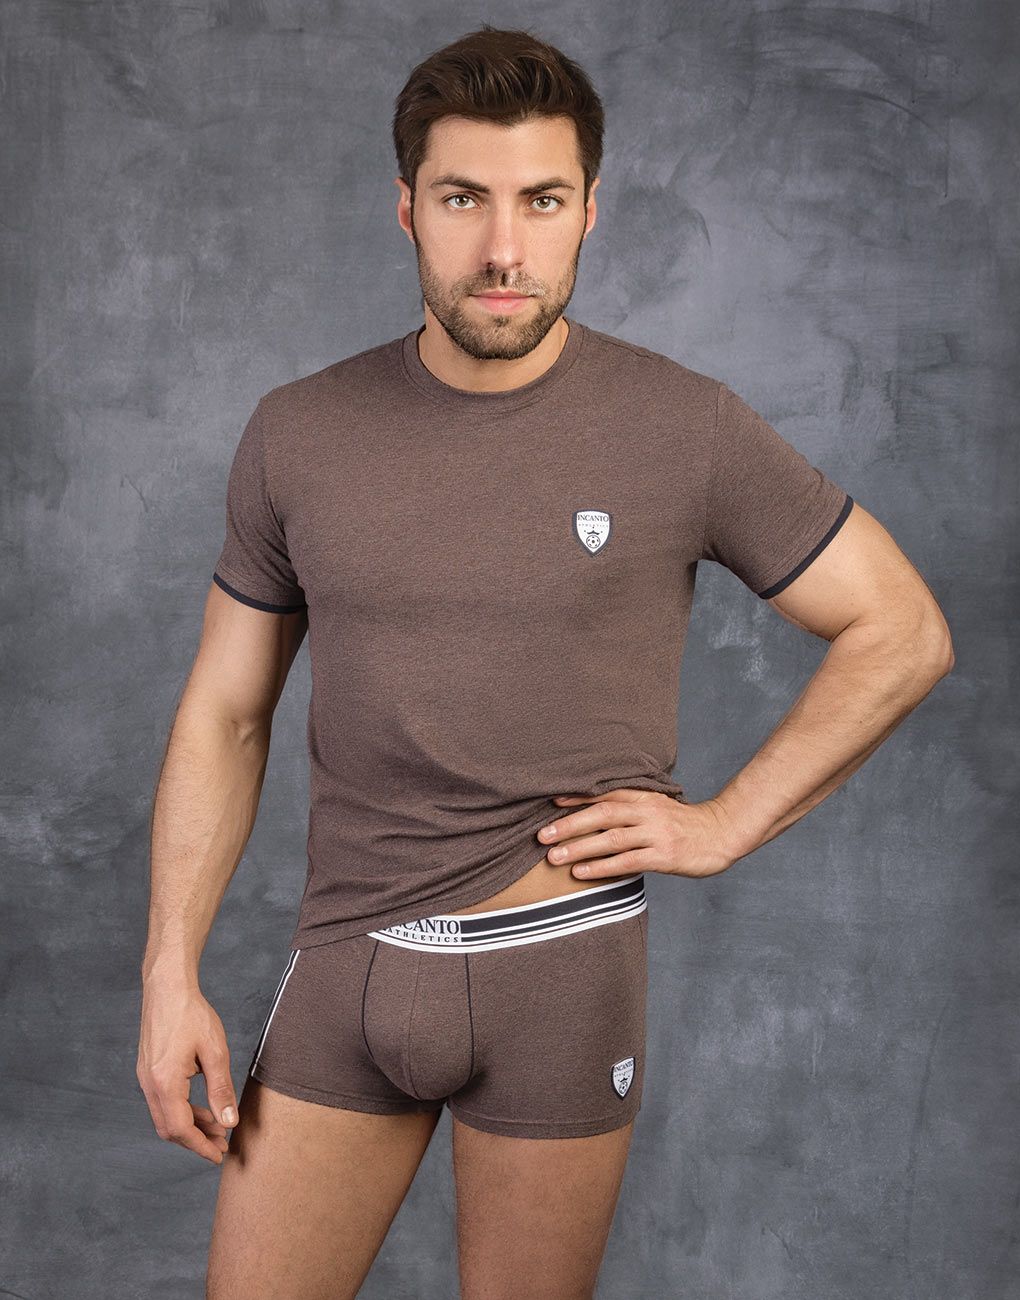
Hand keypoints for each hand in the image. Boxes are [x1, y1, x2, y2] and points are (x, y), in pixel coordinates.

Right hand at [136, 977, 238, 1164]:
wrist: (167, 987)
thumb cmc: (191, 1014)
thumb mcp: (214, 1051)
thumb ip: (221, 1089)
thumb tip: (229, 1122)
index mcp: (165, 1083)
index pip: (181, 1129)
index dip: (200, 1146)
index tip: (219, 1155)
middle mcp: (149, 1084)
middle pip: (169, 1128)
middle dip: (195, 1140)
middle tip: (222, 1143)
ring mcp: (145, 1078)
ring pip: (165, 1116)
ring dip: (189, 1125)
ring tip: (217, 1125)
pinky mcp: (147, 1070)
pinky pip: (162, 1101)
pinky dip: (181, 1109)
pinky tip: (202, 1106)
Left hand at [537, 788, 743, 879]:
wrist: (721, 834)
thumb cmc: (683, 824)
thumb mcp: (657, 807)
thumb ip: (631, 808)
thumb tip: (594, 814)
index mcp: (644, 797)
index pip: (605, 793)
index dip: (577, 798)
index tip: (550, 803)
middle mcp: (647, 812)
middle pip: (602, 814)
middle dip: (569, 825)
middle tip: (542, 835)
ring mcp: (656, 834)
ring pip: (611, 839)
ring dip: (579, 848)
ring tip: (554, 857)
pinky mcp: (664, 856)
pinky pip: (627, 861)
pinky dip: (601, 867)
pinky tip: (582, 873)